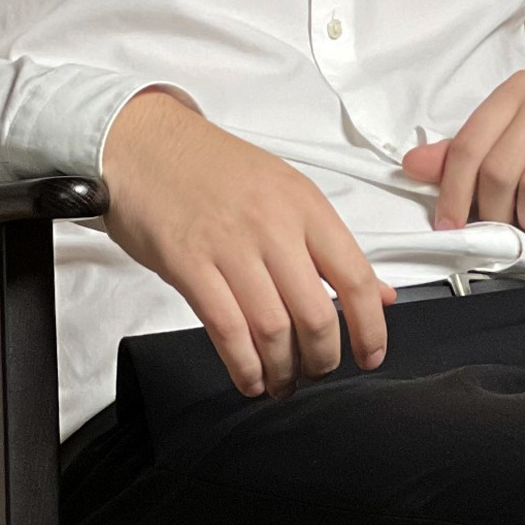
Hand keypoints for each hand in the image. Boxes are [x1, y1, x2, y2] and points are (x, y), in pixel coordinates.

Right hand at [101, 92, 396, 401]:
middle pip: (316, 314)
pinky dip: (244, 366)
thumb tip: (379, 293)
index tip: (371, 355)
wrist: (145, 144)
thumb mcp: (283, 191)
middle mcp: (272, 225)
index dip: (370, 328)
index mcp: (304, 204)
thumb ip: (329, 246)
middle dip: (322, 359)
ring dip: (283, 370)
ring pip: (273, 330)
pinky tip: (249, 377)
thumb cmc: (214, 169)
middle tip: (317, 372)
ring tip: (281, 380)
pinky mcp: (188, 264)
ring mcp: (229, 245)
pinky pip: (227, 330)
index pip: (355, 276)